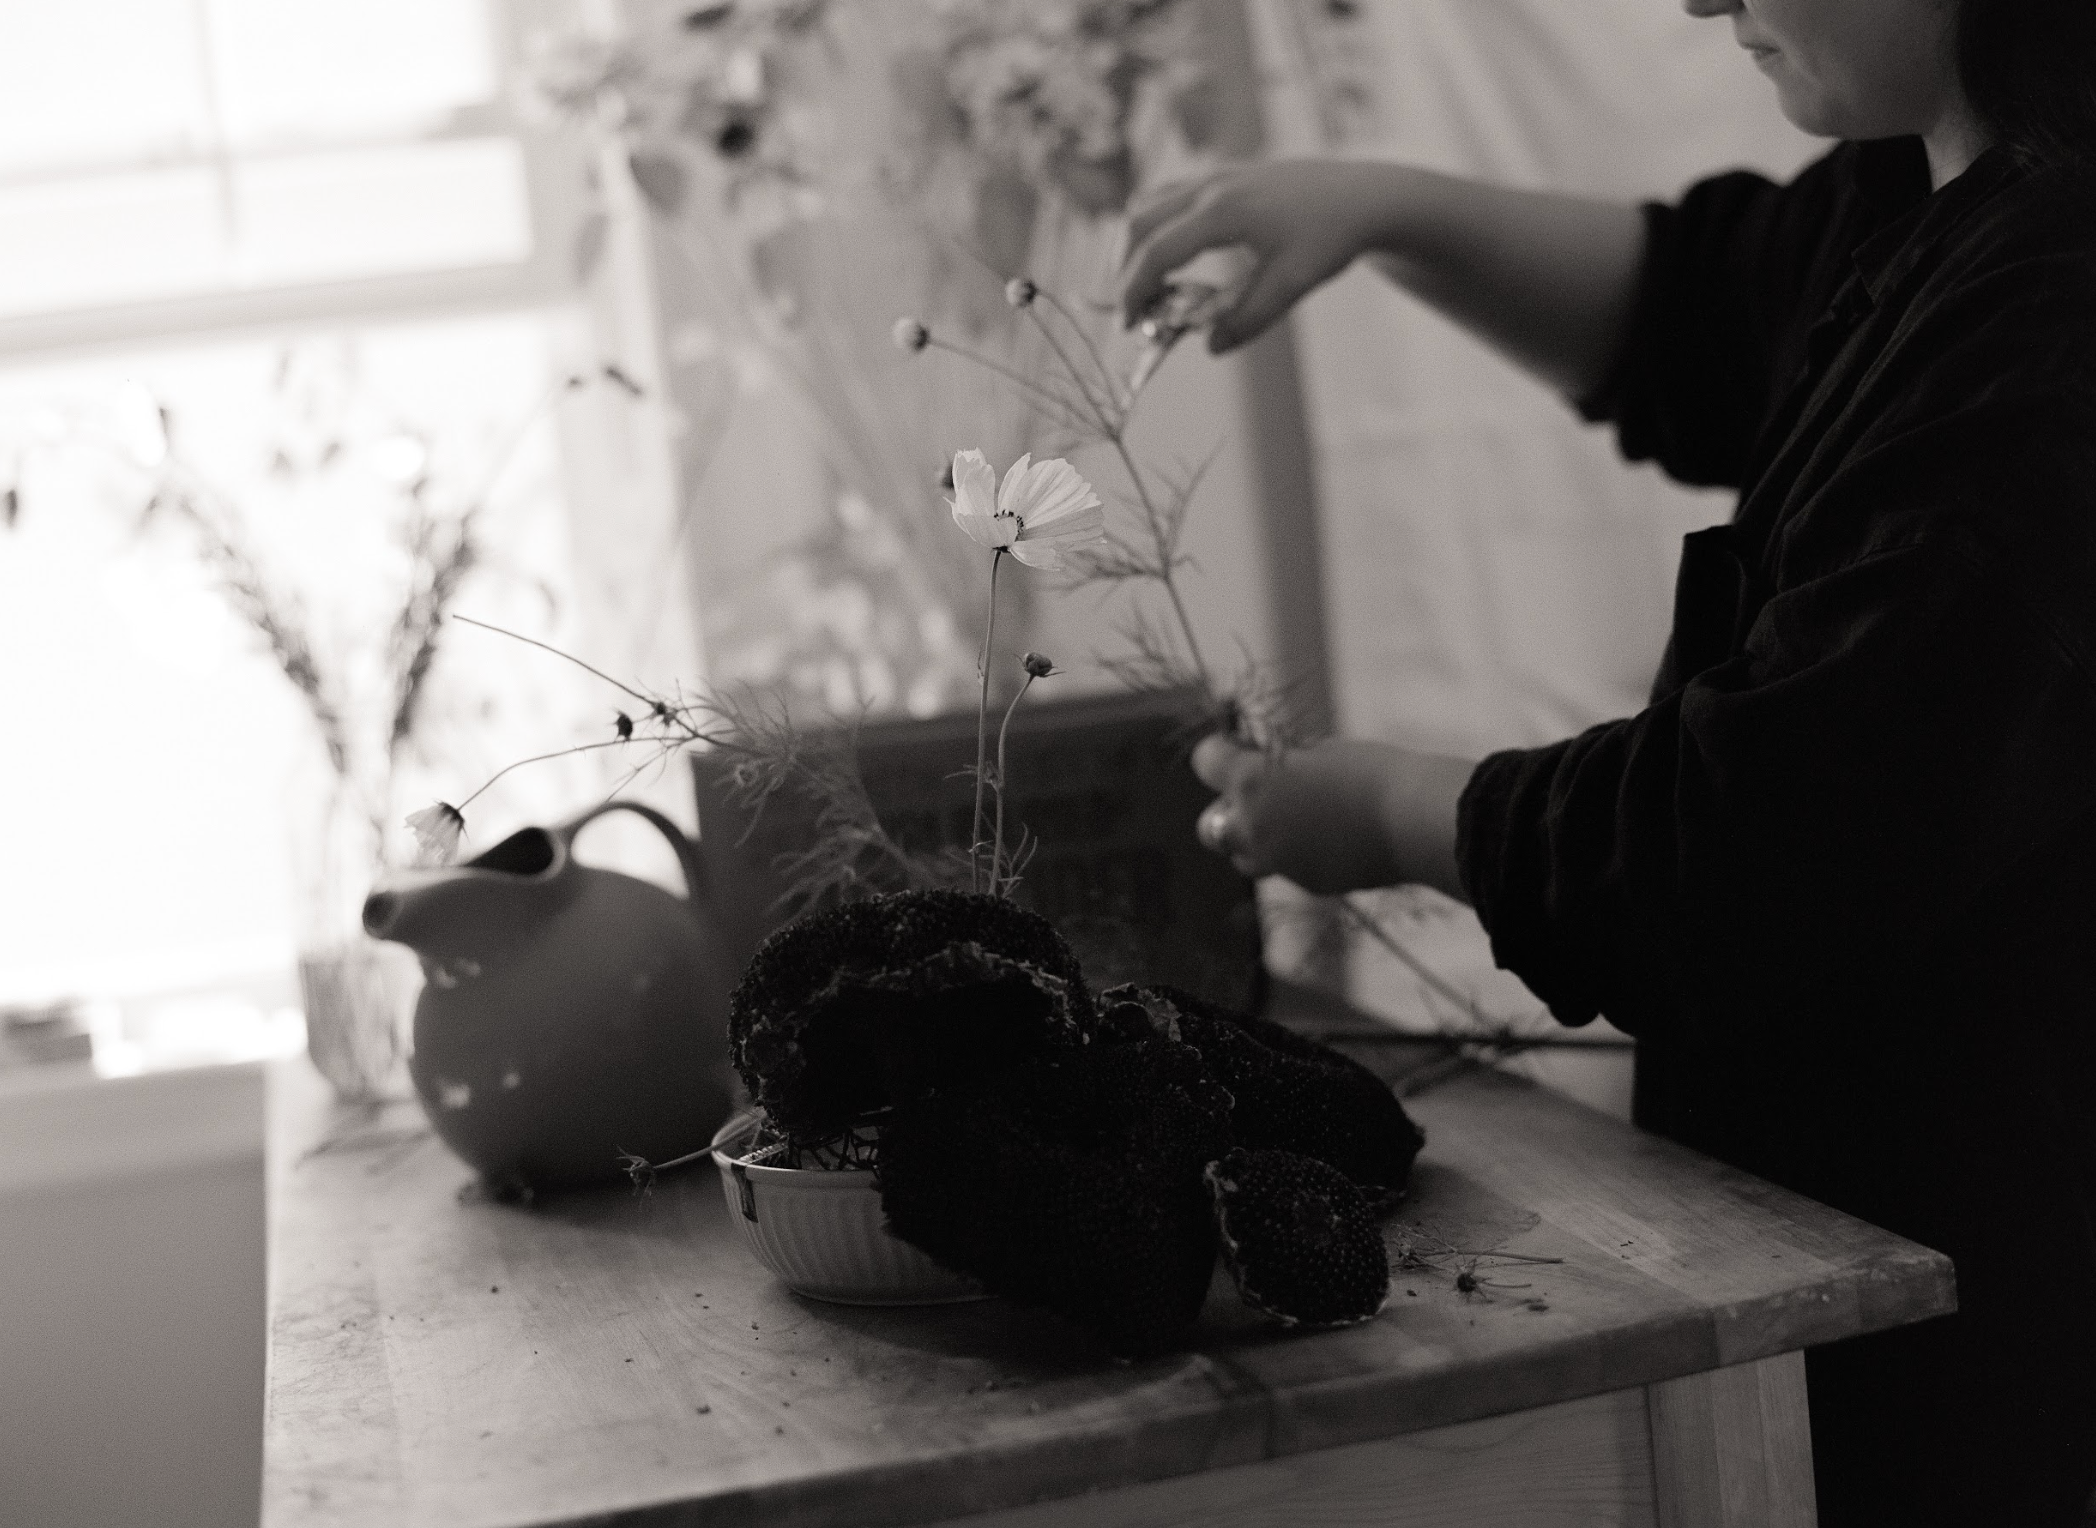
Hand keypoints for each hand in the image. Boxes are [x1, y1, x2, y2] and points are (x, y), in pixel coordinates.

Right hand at [1119, 160, 1404, 352]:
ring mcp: (1215, 174)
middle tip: (1133, 311)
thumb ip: (1249, 319)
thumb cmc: (1332, 237)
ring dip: (1137, 244)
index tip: (1128, 323)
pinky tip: (1172, 255)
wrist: (1363, 195)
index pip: (1157, 251)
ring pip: (1150, 202)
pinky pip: (1170, 194)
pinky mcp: (1223, 174)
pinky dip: (1156, 225)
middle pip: (1140, 222)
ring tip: (1148, 286)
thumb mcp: (1293, 284)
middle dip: (1126, 269)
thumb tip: (1209, 346)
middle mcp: (1211, 185)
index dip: (1134, 289)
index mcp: (1224, 212)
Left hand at [1190, 734, 1473, 899]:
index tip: (1240, 747)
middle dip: (1228, 809)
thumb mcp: (1318, 751)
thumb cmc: (1373, 770)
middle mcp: (1251, 824)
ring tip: (1294, 821)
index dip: (1221, 752)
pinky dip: (1296, 855)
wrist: (1414, 819)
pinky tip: (1332, 839)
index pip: (1204, 761)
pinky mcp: (1305, 884)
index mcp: (1250, 779)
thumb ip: (1281, 764)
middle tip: (1261, 795)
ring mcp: (1276, 861)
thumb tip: (1268, 766)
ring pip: (1243, 857)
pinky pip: (1285, 869)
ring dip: (1256, 840)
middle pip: (1210, 825)